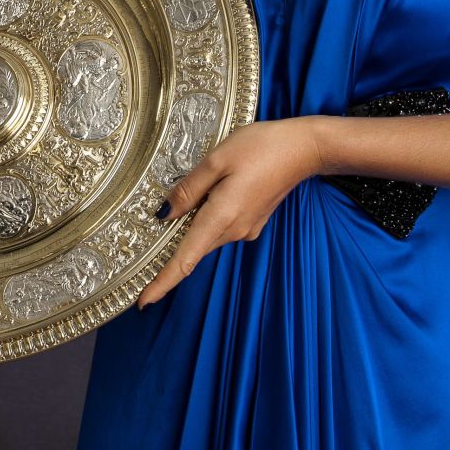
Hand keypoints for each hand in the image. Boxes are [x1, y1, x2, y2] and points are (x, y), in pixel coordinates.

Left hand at [137, 117, 322, 306]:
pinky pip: (222, 226)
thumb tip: (164, 215)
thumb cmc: (261, 147)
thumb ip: (188, 189)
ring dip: (194, 224)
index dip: (163, 282)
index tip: (144, 301)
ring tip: (195, 189)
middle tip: (153, 226)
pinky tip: (213, 190)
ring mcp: (246, 228)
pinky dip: (209, 217)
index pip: (186, 260)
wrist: (304, 149)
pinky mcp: (253, 221)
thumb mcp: (216, 159)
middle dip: (173, 244)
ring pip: (208, 234)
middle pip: (194, 247)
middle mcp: (234, 230)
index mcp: (221, 217)